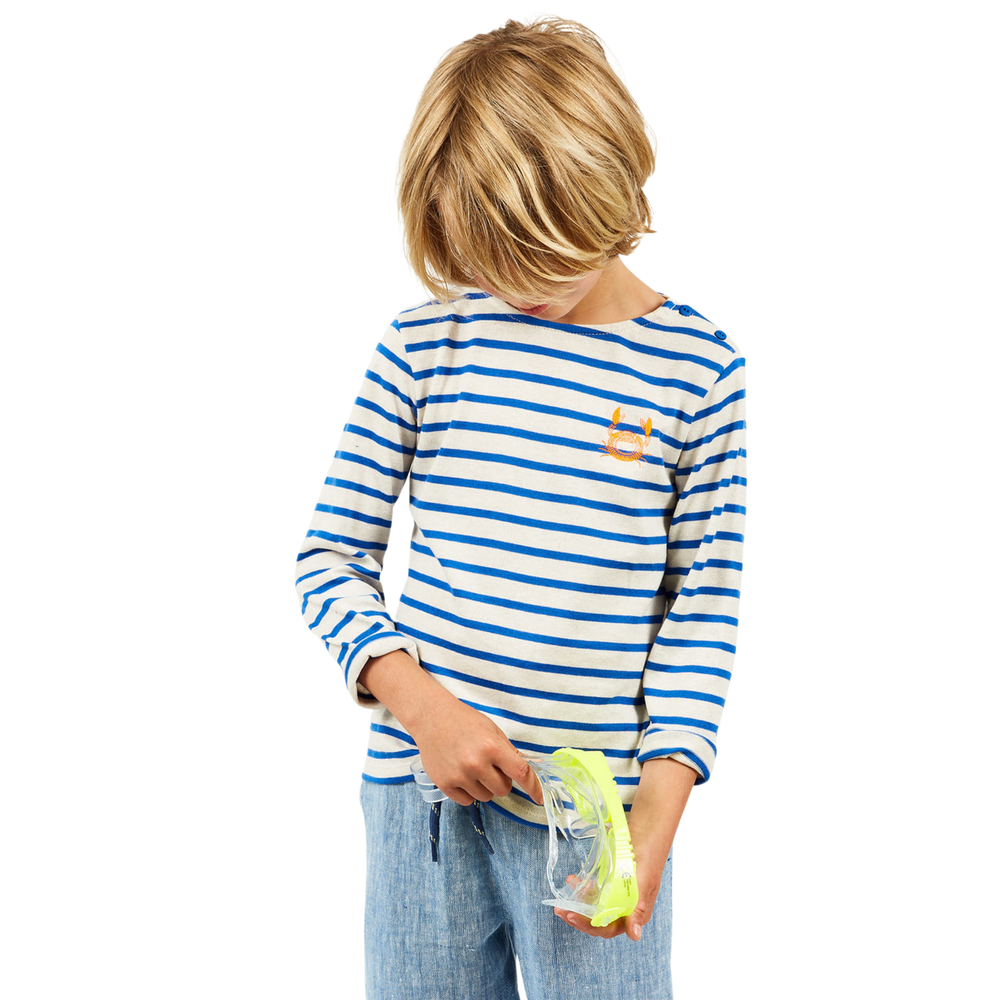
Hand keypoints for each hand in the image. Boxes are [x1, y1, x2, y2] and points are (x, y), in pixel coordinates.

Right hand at [358, 649, 542, 806]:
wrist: (431, 717)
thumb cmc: (465, 721)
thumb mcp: (492, 730)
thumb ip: (508, 752)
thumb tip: (524, 774)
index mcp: (492, 747)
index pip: (521, 773)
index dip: (534, 788)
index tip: (540, 799)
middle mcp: (476, 763)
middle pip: (503, 789)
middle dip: (501, 780)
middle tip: (490, 765)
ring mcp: (459, 775)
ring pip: (486, 797)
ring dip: (484, 786)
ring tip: (472, 767)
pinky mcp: (444, 784)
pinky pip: (467, 801)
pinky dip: (468, 792)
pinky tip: (461, 774)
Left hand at [554, 757, 696, 940]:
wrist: (648, 828)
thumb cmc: (648, 855)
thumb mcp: (644, 883)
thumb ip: (637, 908)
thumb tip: (634, 936)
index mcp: (635, 912)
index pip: (607, 928)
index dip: (587, 925)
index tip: (571, 915)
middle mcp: (625, 906)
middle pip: (598, 919)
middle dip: (578, 914)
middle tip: (560, 908)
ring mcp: (617, 893)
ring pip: (594, 905)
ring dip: (578, 900)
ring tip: (567, 888)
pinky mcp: (611, 880)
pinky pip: (594, 890)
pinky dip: (583, 887)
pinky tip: (575, 879)